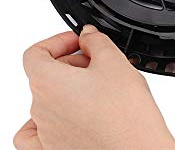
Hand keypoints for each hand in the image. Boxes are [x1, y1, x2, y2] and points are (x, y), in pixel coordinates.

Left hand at [14, 25, 174, 149]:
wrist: (138, 149)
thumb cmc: (126, 113)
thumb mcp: (115, 61)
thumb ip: (97, 41)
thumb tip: (88, 35)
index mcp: (48, 82)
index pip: (36, 53)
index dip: (58, 41)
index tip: (80, 42)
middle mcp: (40, 109)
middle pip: (45, 75)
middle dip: (72, 62)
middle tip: (100, 62)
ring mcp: (46, 133)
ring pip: (49, 100)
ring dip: (69, 88)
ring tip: (100, 88)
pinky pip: (37, 133)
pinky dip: (50, 119)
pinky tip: (71, 114)